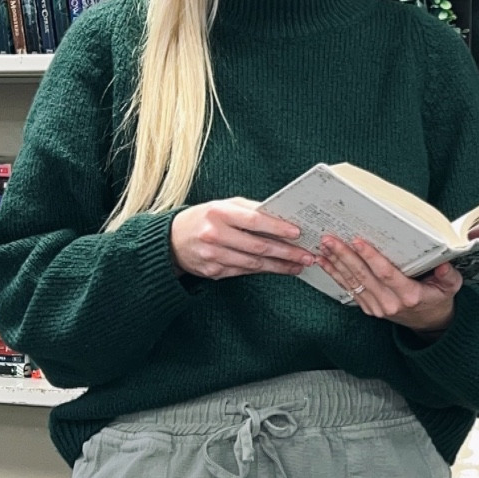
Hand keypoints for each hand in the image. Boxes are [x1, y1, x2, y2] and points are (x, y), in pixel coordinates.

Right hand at [169, 198, 315, 280]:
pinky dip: (263, 270)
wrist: (172, 240)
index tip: (297, 233)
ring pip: (253, 263)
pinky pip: (244, 271)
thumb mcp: (222, 206)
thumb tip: (280, 215)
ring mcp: (213, 255)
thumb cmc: (204, 219)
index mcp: (219, 213)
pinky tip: (278, 269)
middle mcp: (214, 234)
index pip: (254, 220)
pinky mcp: (213, 272)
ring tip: (298, 265)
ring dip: (279, 265)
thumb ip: (249, 210)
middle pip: (257, 246)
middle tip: (306, 255)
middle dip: (286, 252)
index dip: (277, 227)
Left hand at [317, 235, 460, 334]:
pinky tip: (325, 262)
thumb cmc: (437, 300)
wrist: (429, 323)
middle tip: (330, 240)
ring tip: (323, 247)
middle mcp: (390, 303)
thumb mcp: (450, 287)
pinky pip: (349, 289)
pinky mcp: (369, 308)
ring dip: (336, 264)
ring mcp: (377, 307)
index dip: (371, 257)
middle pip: (363, 276)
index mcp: (409, 296)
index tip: (358, 241)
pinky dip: (335, 275)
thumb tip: (443, 266)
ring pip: (353, 282)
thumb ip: (448, 276)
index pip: (386, 274)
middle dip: (345, 256)